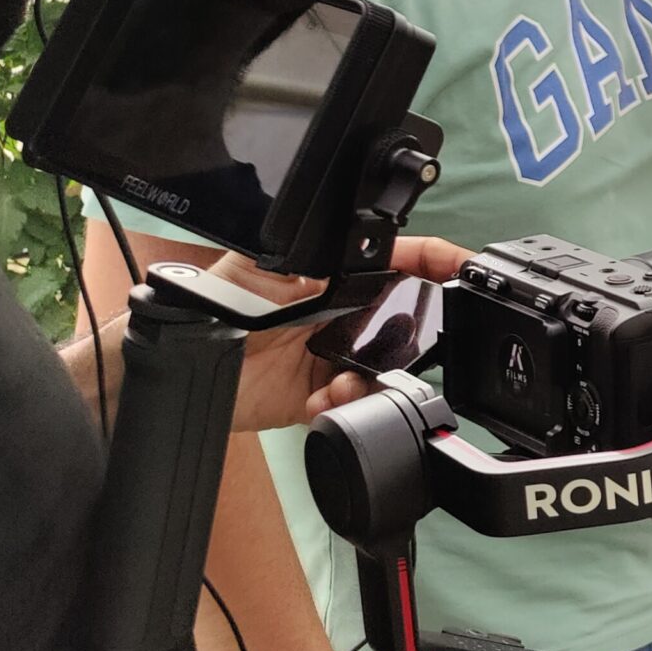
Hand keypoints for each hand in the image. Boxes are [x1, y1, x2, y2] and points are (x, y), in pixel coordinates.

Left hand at [220, 236, 472, 432]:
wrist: (184, 361)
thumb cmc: (219, 301)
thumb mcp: (271, 266)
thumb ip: (321, 258)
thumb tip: (369, 244)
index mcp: (338, 276)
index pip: (401, 262)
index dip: (437, 261)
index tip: (467, 267)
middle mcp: (344, 316)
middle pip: (404, 322)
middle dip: (418, 335)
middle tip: (411, 345)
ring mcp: (334, 357)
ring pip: (384, 369)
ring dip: (374, 379)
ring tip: (345, 383)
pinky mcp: (319, 396)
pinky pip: (352, 404)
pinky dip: (345, 406)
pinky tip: (325, 399)